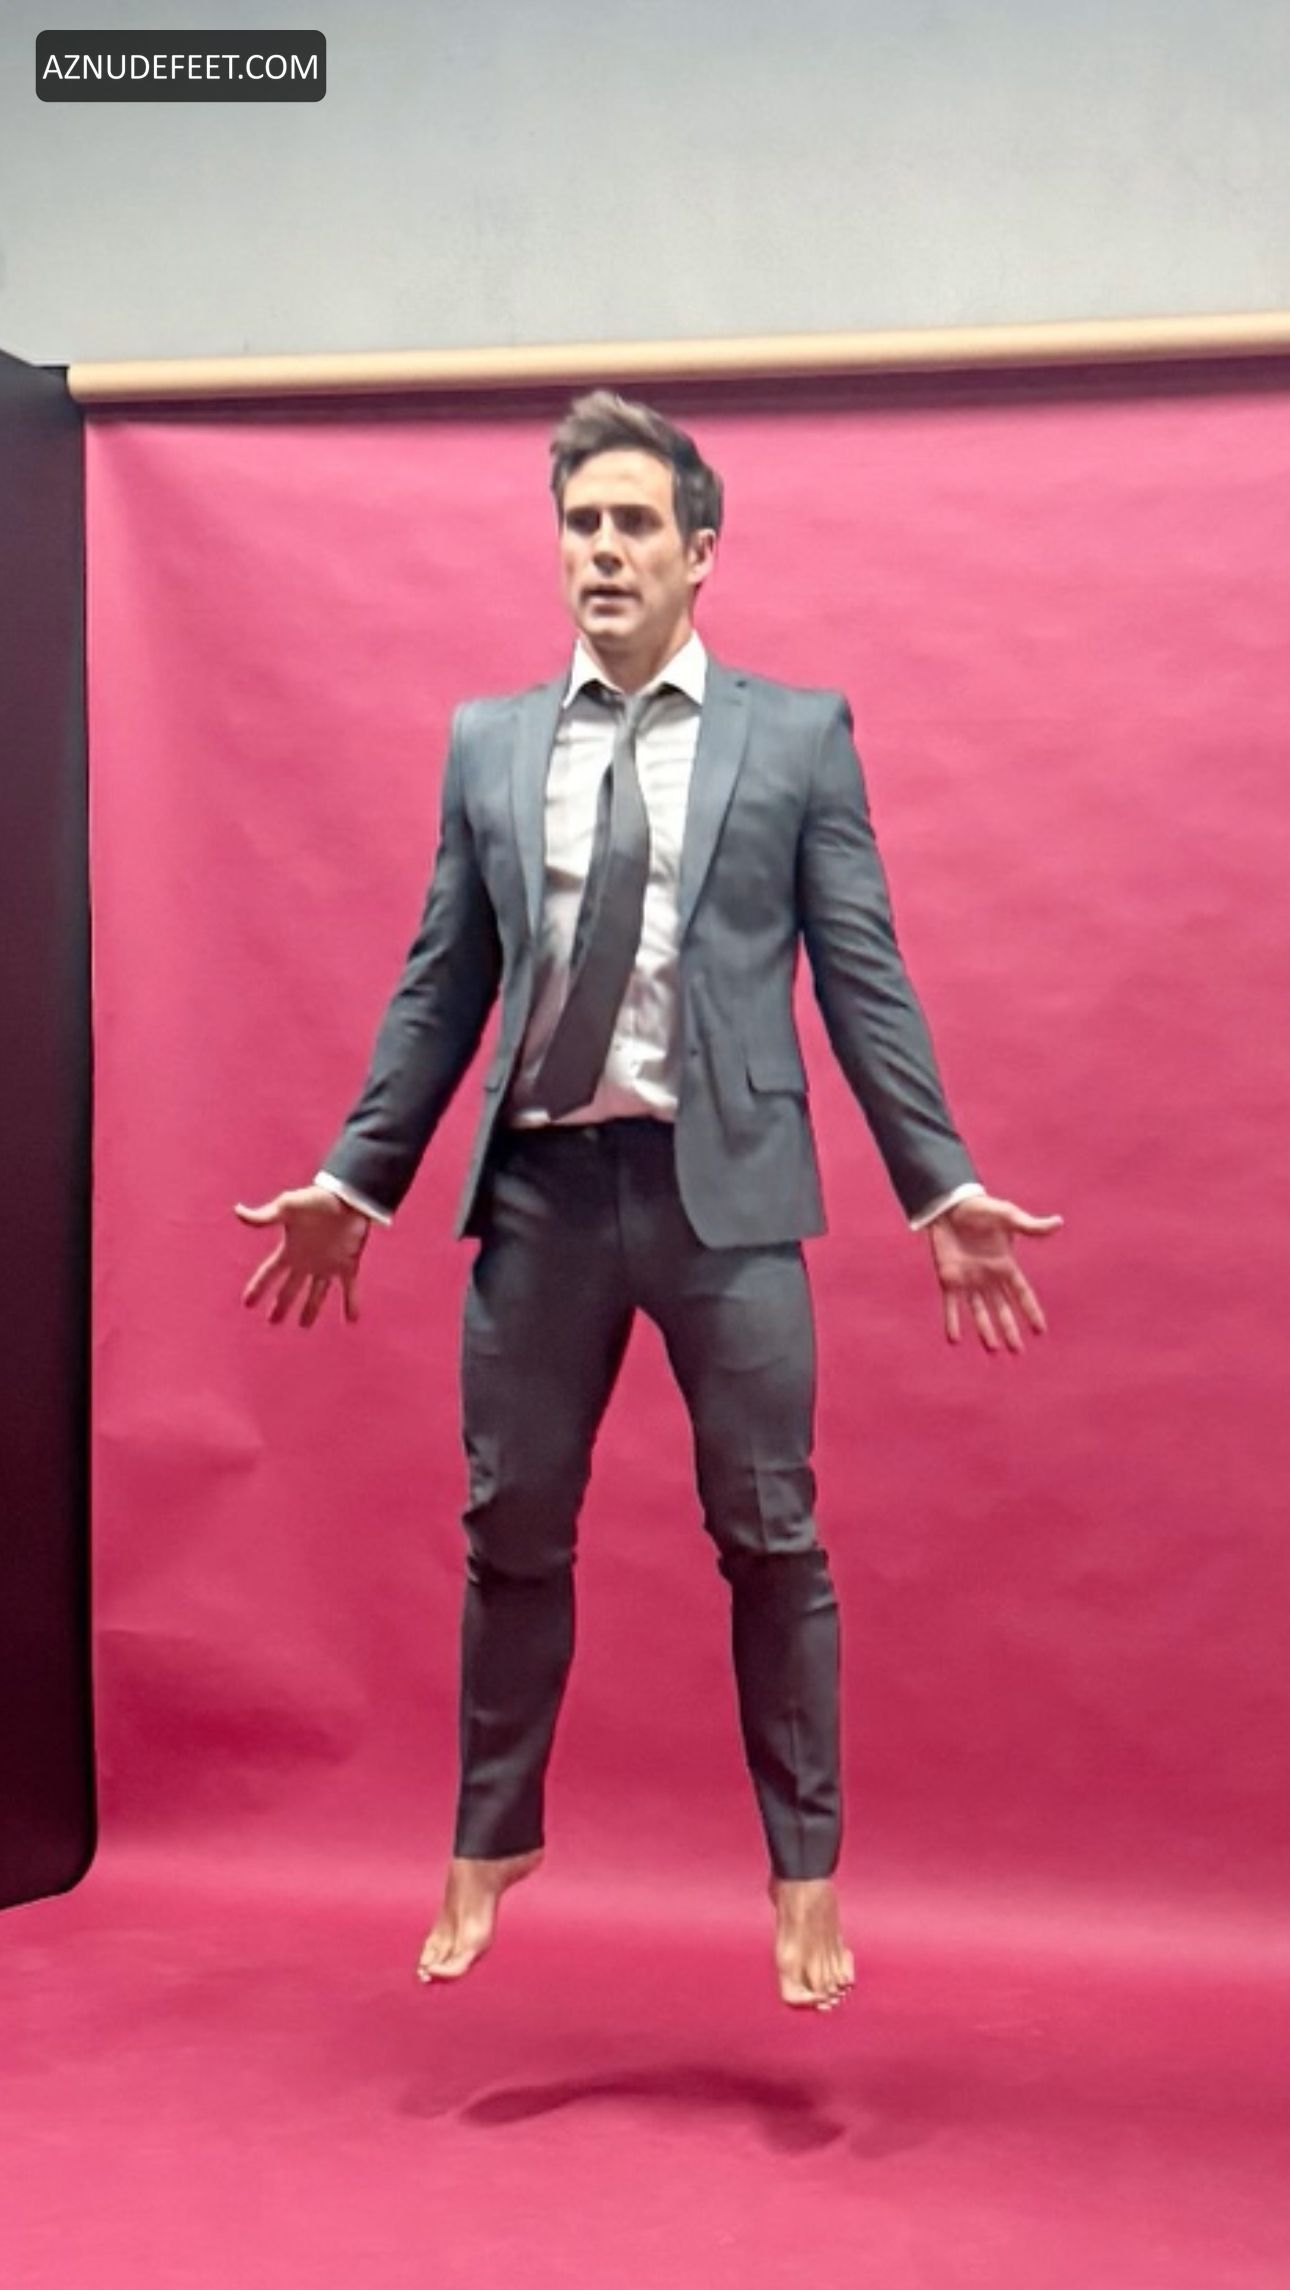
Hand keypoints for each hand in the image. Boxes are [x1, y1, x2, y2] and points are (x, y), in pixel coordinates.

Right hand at [235, 1186, 371, 1327]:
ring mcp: (328, 1264)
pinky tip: (352, 1320)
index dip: (258, 1288)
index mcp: (290, 1250)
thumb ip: (264, 1216)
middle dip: (281, 1305)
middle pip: (290, 1289)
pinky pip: (349, 1288)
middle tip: (273, 1322)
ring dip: (311, 1309)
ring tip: (304, 1325)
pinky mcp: (348, 1263)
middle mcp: (307, 1261)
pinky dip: (351, 1304)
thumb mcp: (286, 1207)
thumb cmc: (316, 1200)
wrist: (347, 1196)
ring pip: (317, 1293)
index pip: (269, 1274)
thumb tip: (237, 1211)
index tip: (247, 1303)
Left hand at [927, 1193, 1062, 1353]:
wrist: (950, 1206)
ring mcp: (968, 1281)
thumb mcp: (1008, 1217)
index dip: (1031, 1312)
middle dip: (1010, 1330)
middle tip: (1017, 1352)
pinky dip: (952, 1322)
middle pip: (1002, 1310)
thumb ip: (1030, 1226)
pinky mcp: (949, 1280)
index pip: (1022, 1294)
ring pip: (979, 1312)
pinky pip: (951, 1306)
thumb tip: (1058, 1222)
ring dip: (986, 1331)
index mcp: (1005, 1266)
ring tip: (993, 1350)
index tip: (1041, 1331)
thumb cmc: (981, 1209)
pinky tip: (954, 1340)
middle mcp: (988, 1278)